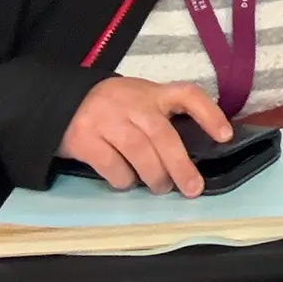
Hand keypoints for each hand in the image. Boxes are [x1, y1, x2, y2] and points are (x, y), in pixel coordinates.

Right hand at [56, 77, 231, 196]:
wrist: (57, 102)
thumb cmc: (110, 108)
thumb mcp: (138, 101)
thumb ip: (160, 118)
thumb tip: (190, 155)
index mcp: (151, 93)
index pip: (187, 94)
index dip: (209, 114)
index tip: (225, 136)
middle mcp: (132, 104)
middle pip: (162, 134)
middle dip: (180, 164)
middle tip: (192, 188)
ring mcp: (106, 119)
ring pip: (138, 150)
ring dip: (154, 175)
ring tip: (161, 188)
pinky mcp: (84, 138)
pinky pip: (110, 164)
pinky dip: (123, 179)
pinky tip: (126, 183)